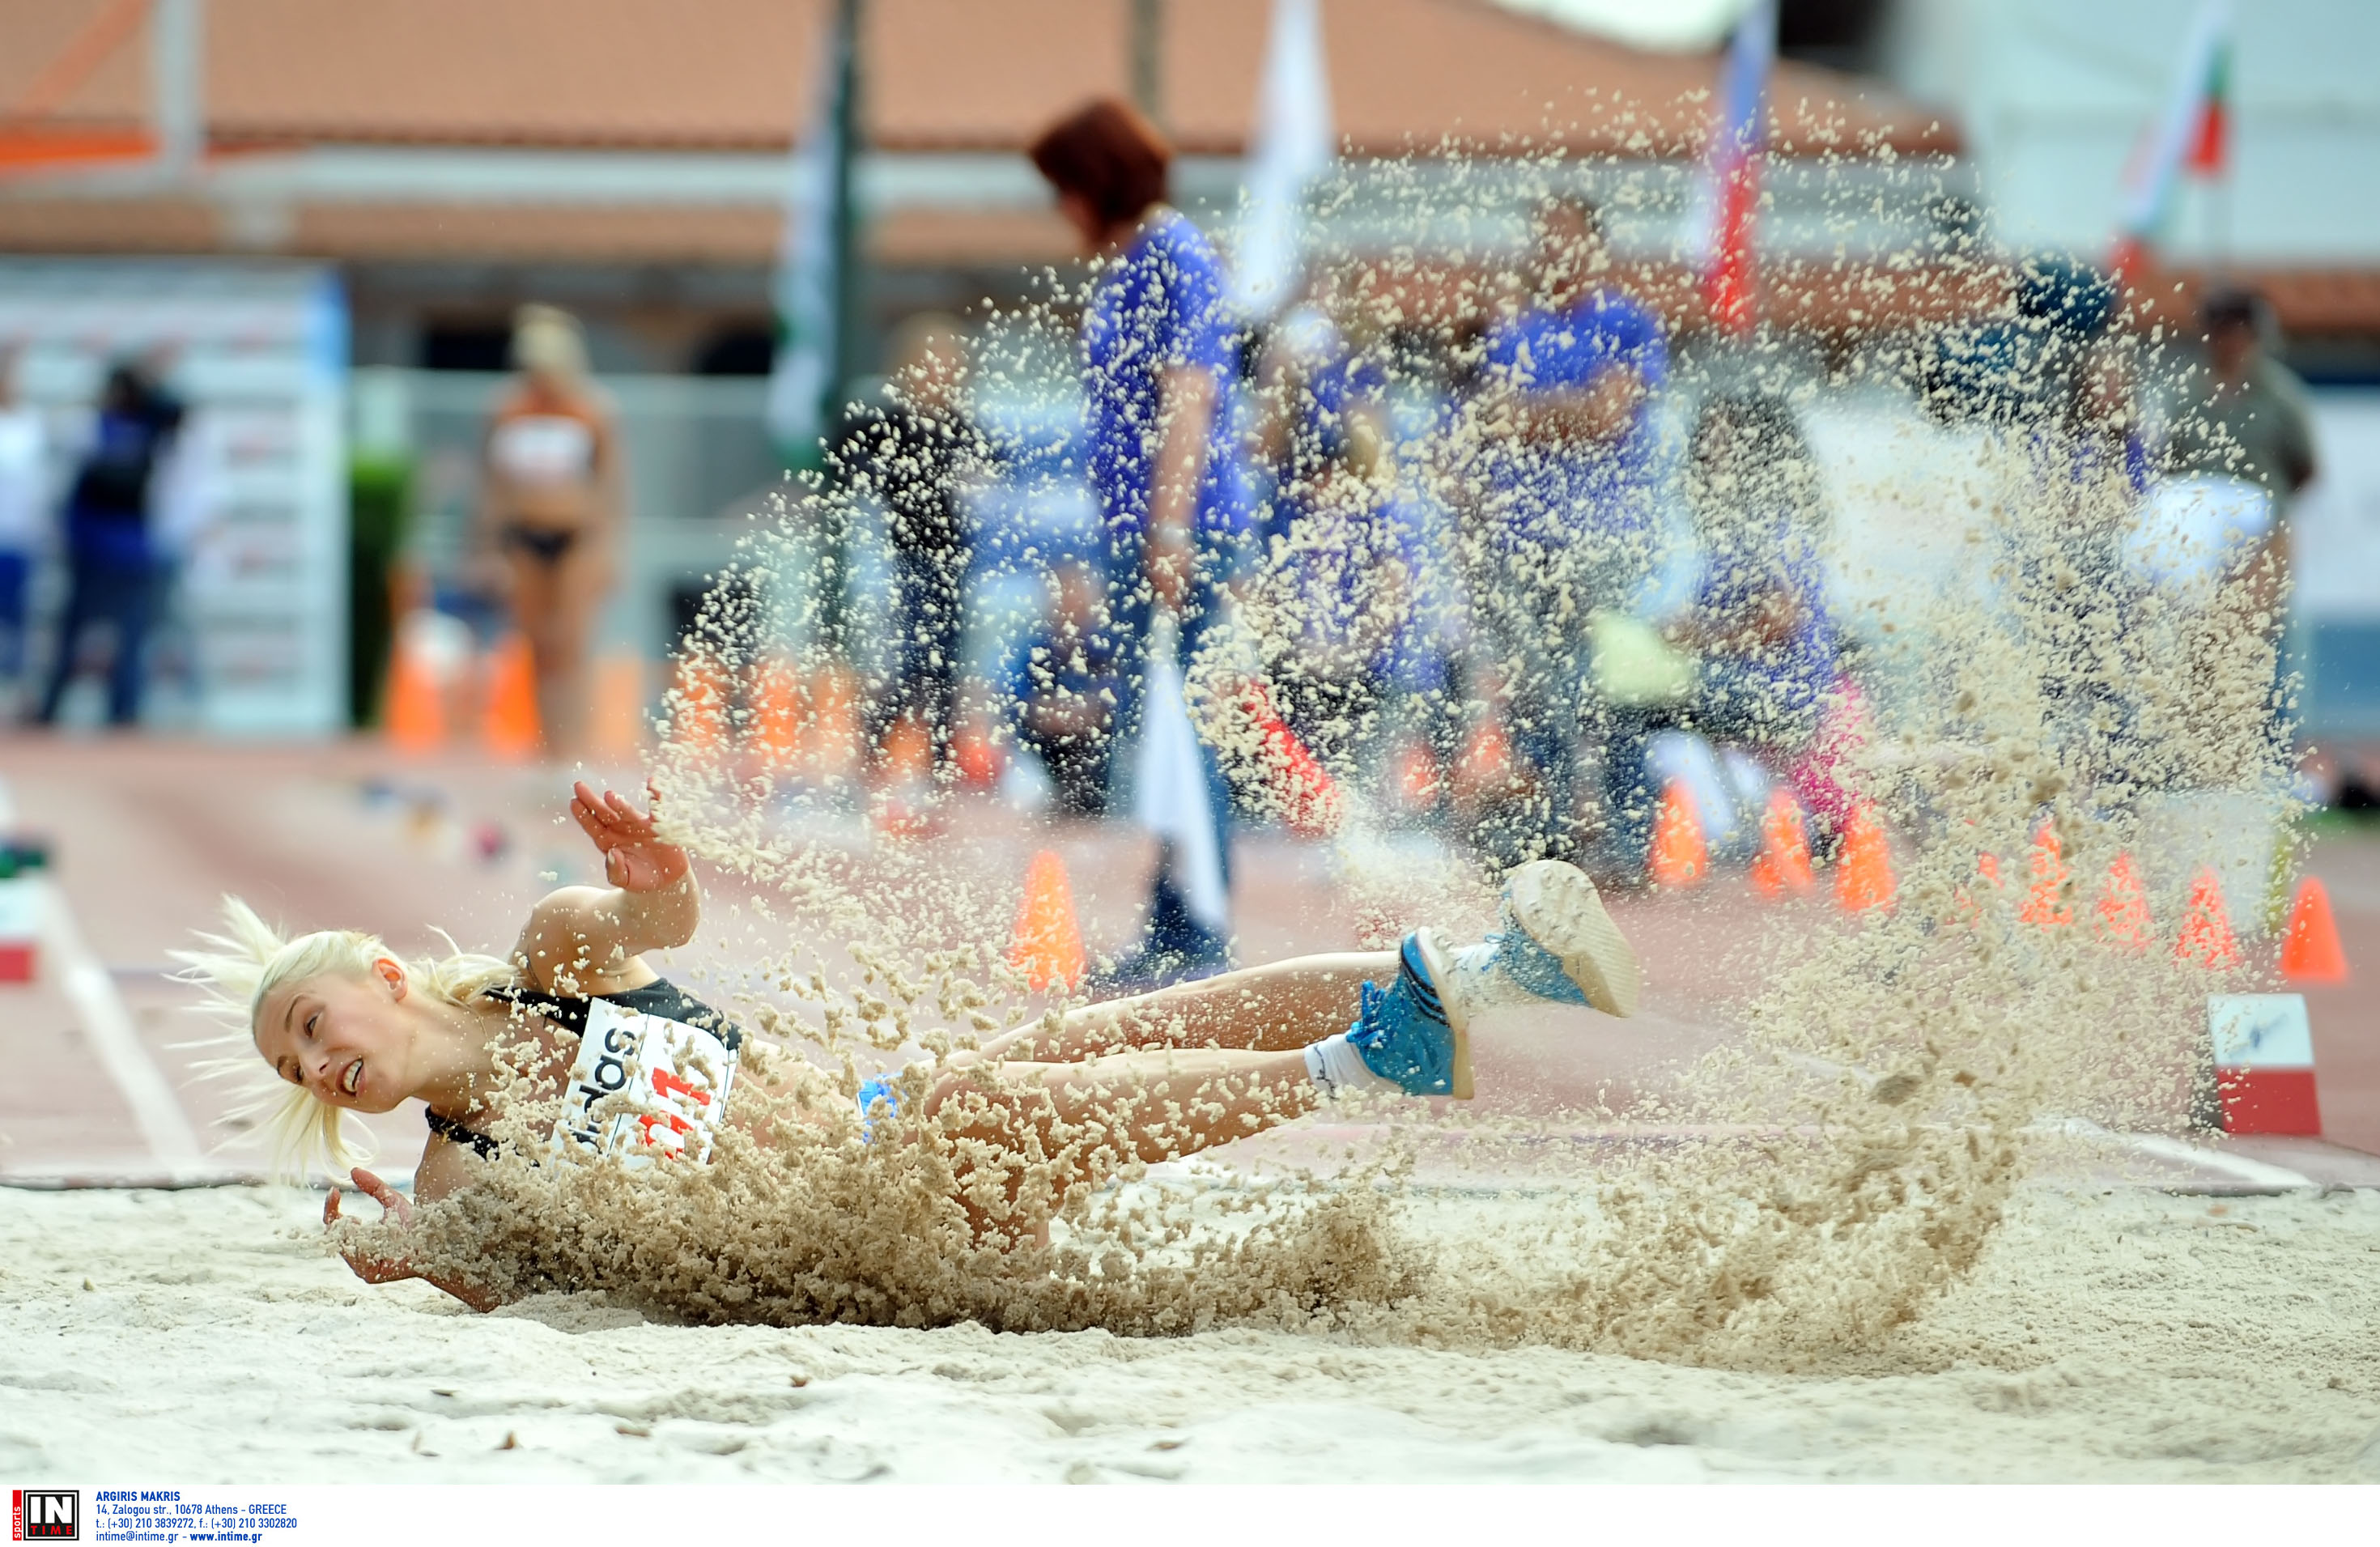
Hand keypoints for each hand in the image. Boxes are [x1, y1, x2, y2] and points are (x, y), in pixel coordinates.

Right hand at [324, 1167, 416, 1285]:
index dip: (331, 1208)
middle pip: (334, 1237)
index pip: (336, 1224)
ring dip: (347, 1231)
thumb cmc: (416, 1223)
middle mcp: (358, 1254)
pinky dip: (359, 1246)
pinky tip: (366, 1232)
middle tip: (339, 1201)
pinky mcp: (371, 1275)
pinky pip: (356, 1260)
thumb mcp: (391, 1200)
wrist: (435, 1240)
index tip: (334, 1191)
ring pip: (343, 1247)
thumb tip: (353, 1170)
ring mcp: (362, 1267)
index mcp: (359, 1237)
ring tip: (357, 1218)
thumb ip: (374, 1187)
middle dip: (334, 1217)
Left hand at [569, 780, 689, 892]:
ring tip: (608, 795)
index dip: (583, 815)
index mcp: (607, 841)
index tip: (573, 803)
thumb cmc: (639, 879)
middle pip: (604, 813)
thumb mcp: (624, 880)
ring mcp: (638, 825)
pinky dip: (656, 795)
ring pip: (626, 812)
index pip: (592, 826)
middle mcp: (620, 829)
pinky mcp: (657, 825)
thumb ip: (615, 871)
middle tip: (579, 786)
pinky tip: (652, 782)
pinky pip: (657, 808)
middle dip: (591, 800)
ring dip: (619, 804)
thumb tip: (612, 853)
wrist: (664, 881)